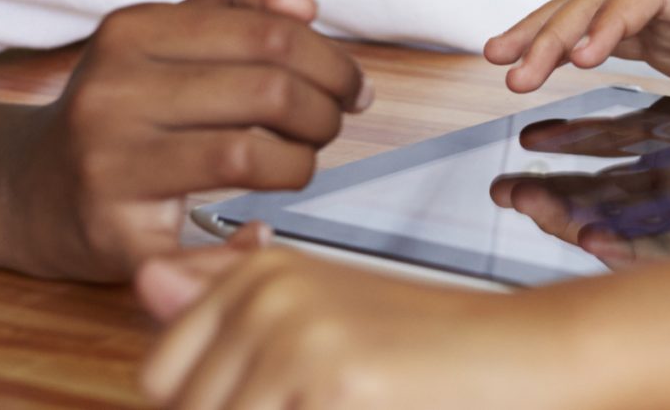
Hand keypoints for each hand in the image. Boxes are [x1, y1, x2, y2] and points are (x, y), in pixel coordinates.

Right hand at [3, 0, 368, 279]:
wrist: (24, 188)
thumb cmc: (118, 106)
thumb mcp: (162, 36)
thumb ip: (236, 2)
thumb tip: (303, 4)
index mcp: (132, 31)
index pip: (271, 32)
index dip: (332, 61)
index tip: (351, 86)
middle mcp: (113, 92)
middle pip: (269, 90)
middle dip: (324, 111)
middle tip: (330, 125)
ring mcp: (107, 164)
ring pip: (247, 154)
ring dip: (301, 162)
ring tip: (299, 163)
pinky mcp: (109, 233)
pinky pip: (200, 240)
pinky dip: (245, 241)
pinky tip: (256, 230)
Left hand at [138, 237, 558, 409]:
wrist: (522, 356)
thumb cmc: (427, 348)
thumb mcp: (321, 312)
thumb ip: (225, 297)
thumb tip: (147, 276)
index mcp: (258, 273)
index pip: (162, 374)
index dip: (213, 402)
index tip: (284, 390)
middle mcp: (265, 292)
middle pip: (184, 407)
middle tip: (328, 396)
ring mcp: (294, 335)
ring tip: (351, 400)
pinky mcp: (329, 383)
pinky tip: (368, 406)